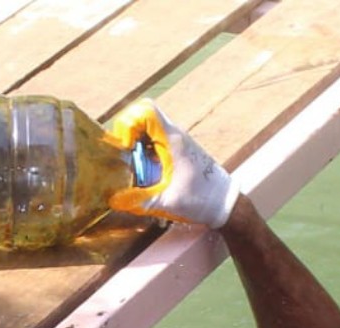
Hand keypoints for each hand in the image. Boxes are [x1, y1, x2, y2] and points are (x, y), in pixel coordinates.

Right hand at [107, 98, 238, 228]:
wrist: (225, 203)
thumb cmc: (202, 201)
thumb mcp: (168, 203)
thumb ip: (140, 201)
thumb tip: (114, 199)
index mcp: (174, 140)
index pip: (146, 111)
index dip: (129, 123)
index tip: (126, 147)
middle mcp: (175, 135)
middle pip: (142, 115)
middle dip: (127, 132)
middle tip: (124, 155)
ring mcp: (176, 141)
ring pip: (147, 127)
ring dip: (135, 142)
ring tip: (133, 165)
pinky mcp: (176, 150)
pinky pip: (154, 140)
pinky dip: (143, 150)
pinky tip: (144, 171)